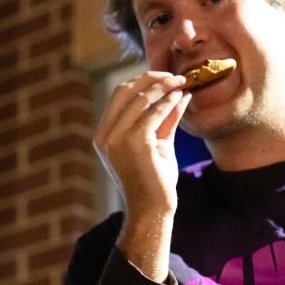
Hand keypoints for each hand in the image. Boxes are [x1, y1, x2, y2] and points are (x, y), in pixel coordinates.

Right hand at [93, 70, 189, 221]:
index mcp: (103, 136)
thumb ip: (165, 119)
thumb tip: (180, 92)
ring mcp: (117, 139)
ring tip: (181, 82)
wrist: (152, 210)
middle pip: (125, 90)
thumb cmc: (154, 181)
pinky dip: (168, 101)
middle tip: (173, 75)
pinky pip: (153, 113)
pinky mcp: (134, 143)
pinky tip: (181, 96)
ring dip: (163, 86)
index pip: (118, 96)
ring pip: (140, 99)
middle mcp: (105, 136)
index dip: (141, 82)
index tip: (164, 77)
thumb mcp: (158, 143)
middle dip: (150, 78)